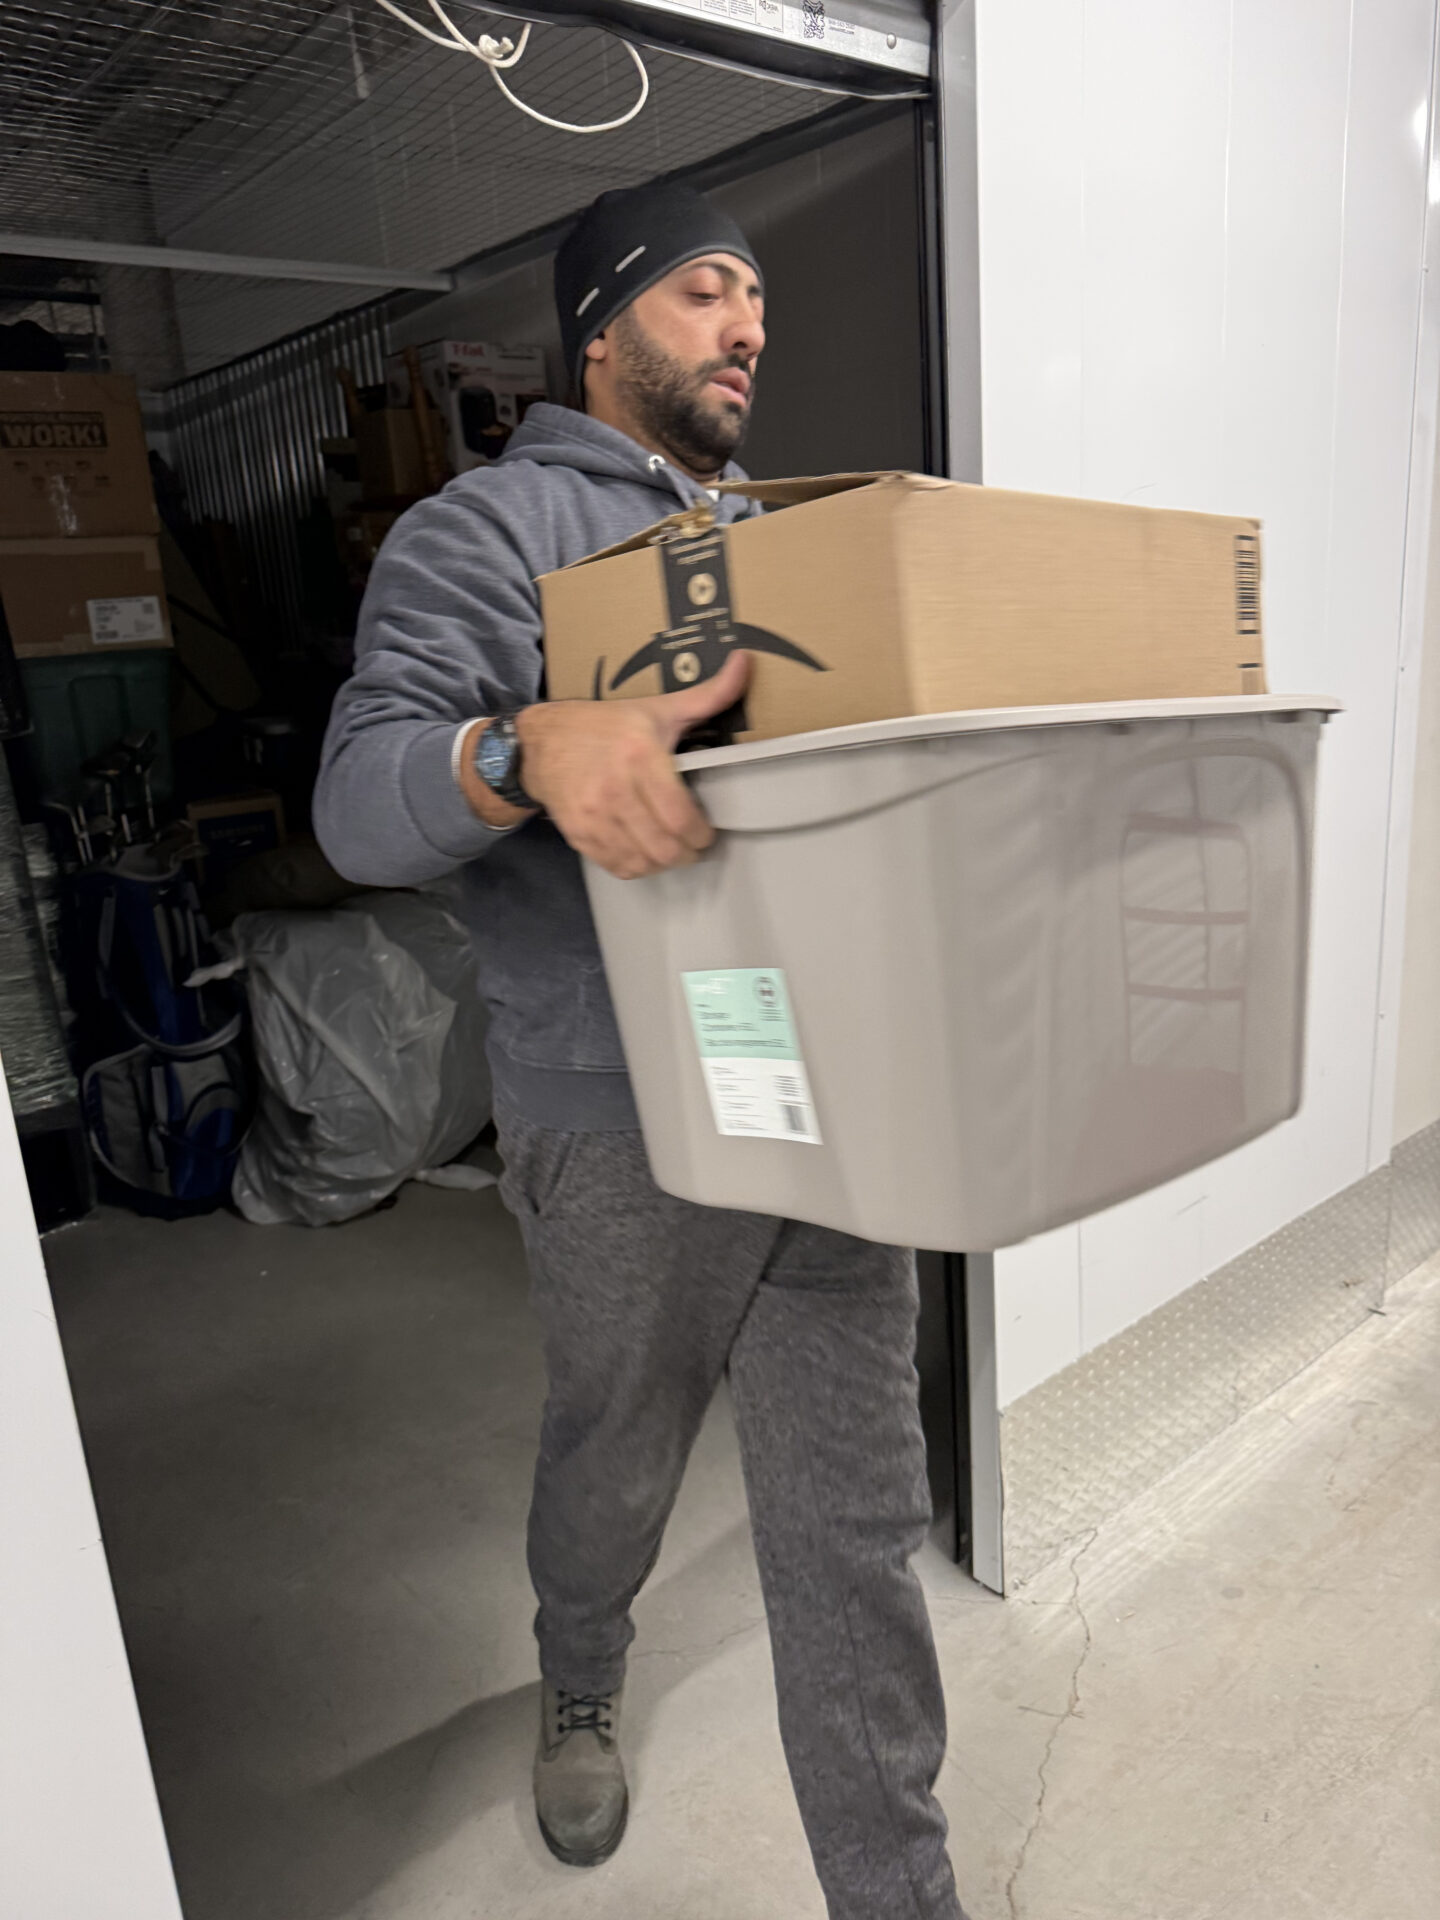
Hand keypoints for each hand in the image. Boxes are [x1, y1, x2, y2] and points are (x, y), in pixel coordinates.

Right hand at [517, 649, 750, 879]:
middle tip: (693, 844)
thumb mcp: (656, 708)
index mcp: (639, 756)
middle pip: (665, 847)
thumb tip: (745, 664)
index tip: (706, 832)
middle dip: (687, 852)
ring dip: (664, 862)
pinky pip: (618, 866)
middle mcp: (615, 789)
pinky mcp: (579, 834)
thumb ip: (707, 695)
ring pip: (643, 862)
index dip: (701, 834)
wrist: (540, 742)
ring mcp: (593, 815)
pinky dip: (638, 866)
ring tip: (671, 848)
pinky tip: (644, 851)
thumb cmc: (603, 725)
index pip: (680, 817)